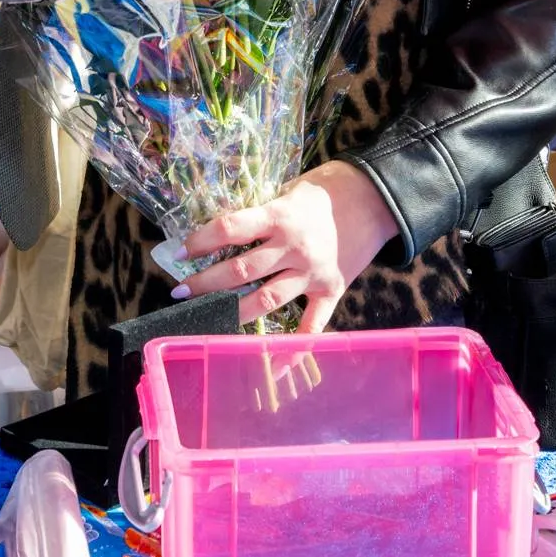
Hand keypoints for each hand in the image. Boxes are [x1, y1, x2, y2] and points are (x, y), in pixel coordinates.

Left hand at [178, 161, 398, 332]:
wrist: (377, 198)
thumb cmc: (329, 188)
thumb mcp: (289, 190)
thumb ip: (262, 212)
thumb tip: (223, 231)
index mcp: (280, 216)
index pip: (231, 229)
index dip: (201, 241)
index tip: (178, 252)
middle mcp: (293, 248)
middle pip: (241, 270)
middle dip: (205, 283)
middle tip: (180, 293)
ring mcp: (312, 273)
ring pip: (266, 300)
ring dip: (233, 310)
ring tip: (208, 316)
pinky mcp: (331, 291)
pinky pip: (312, 326)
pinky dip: (293, 350)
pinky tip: (274, 368)